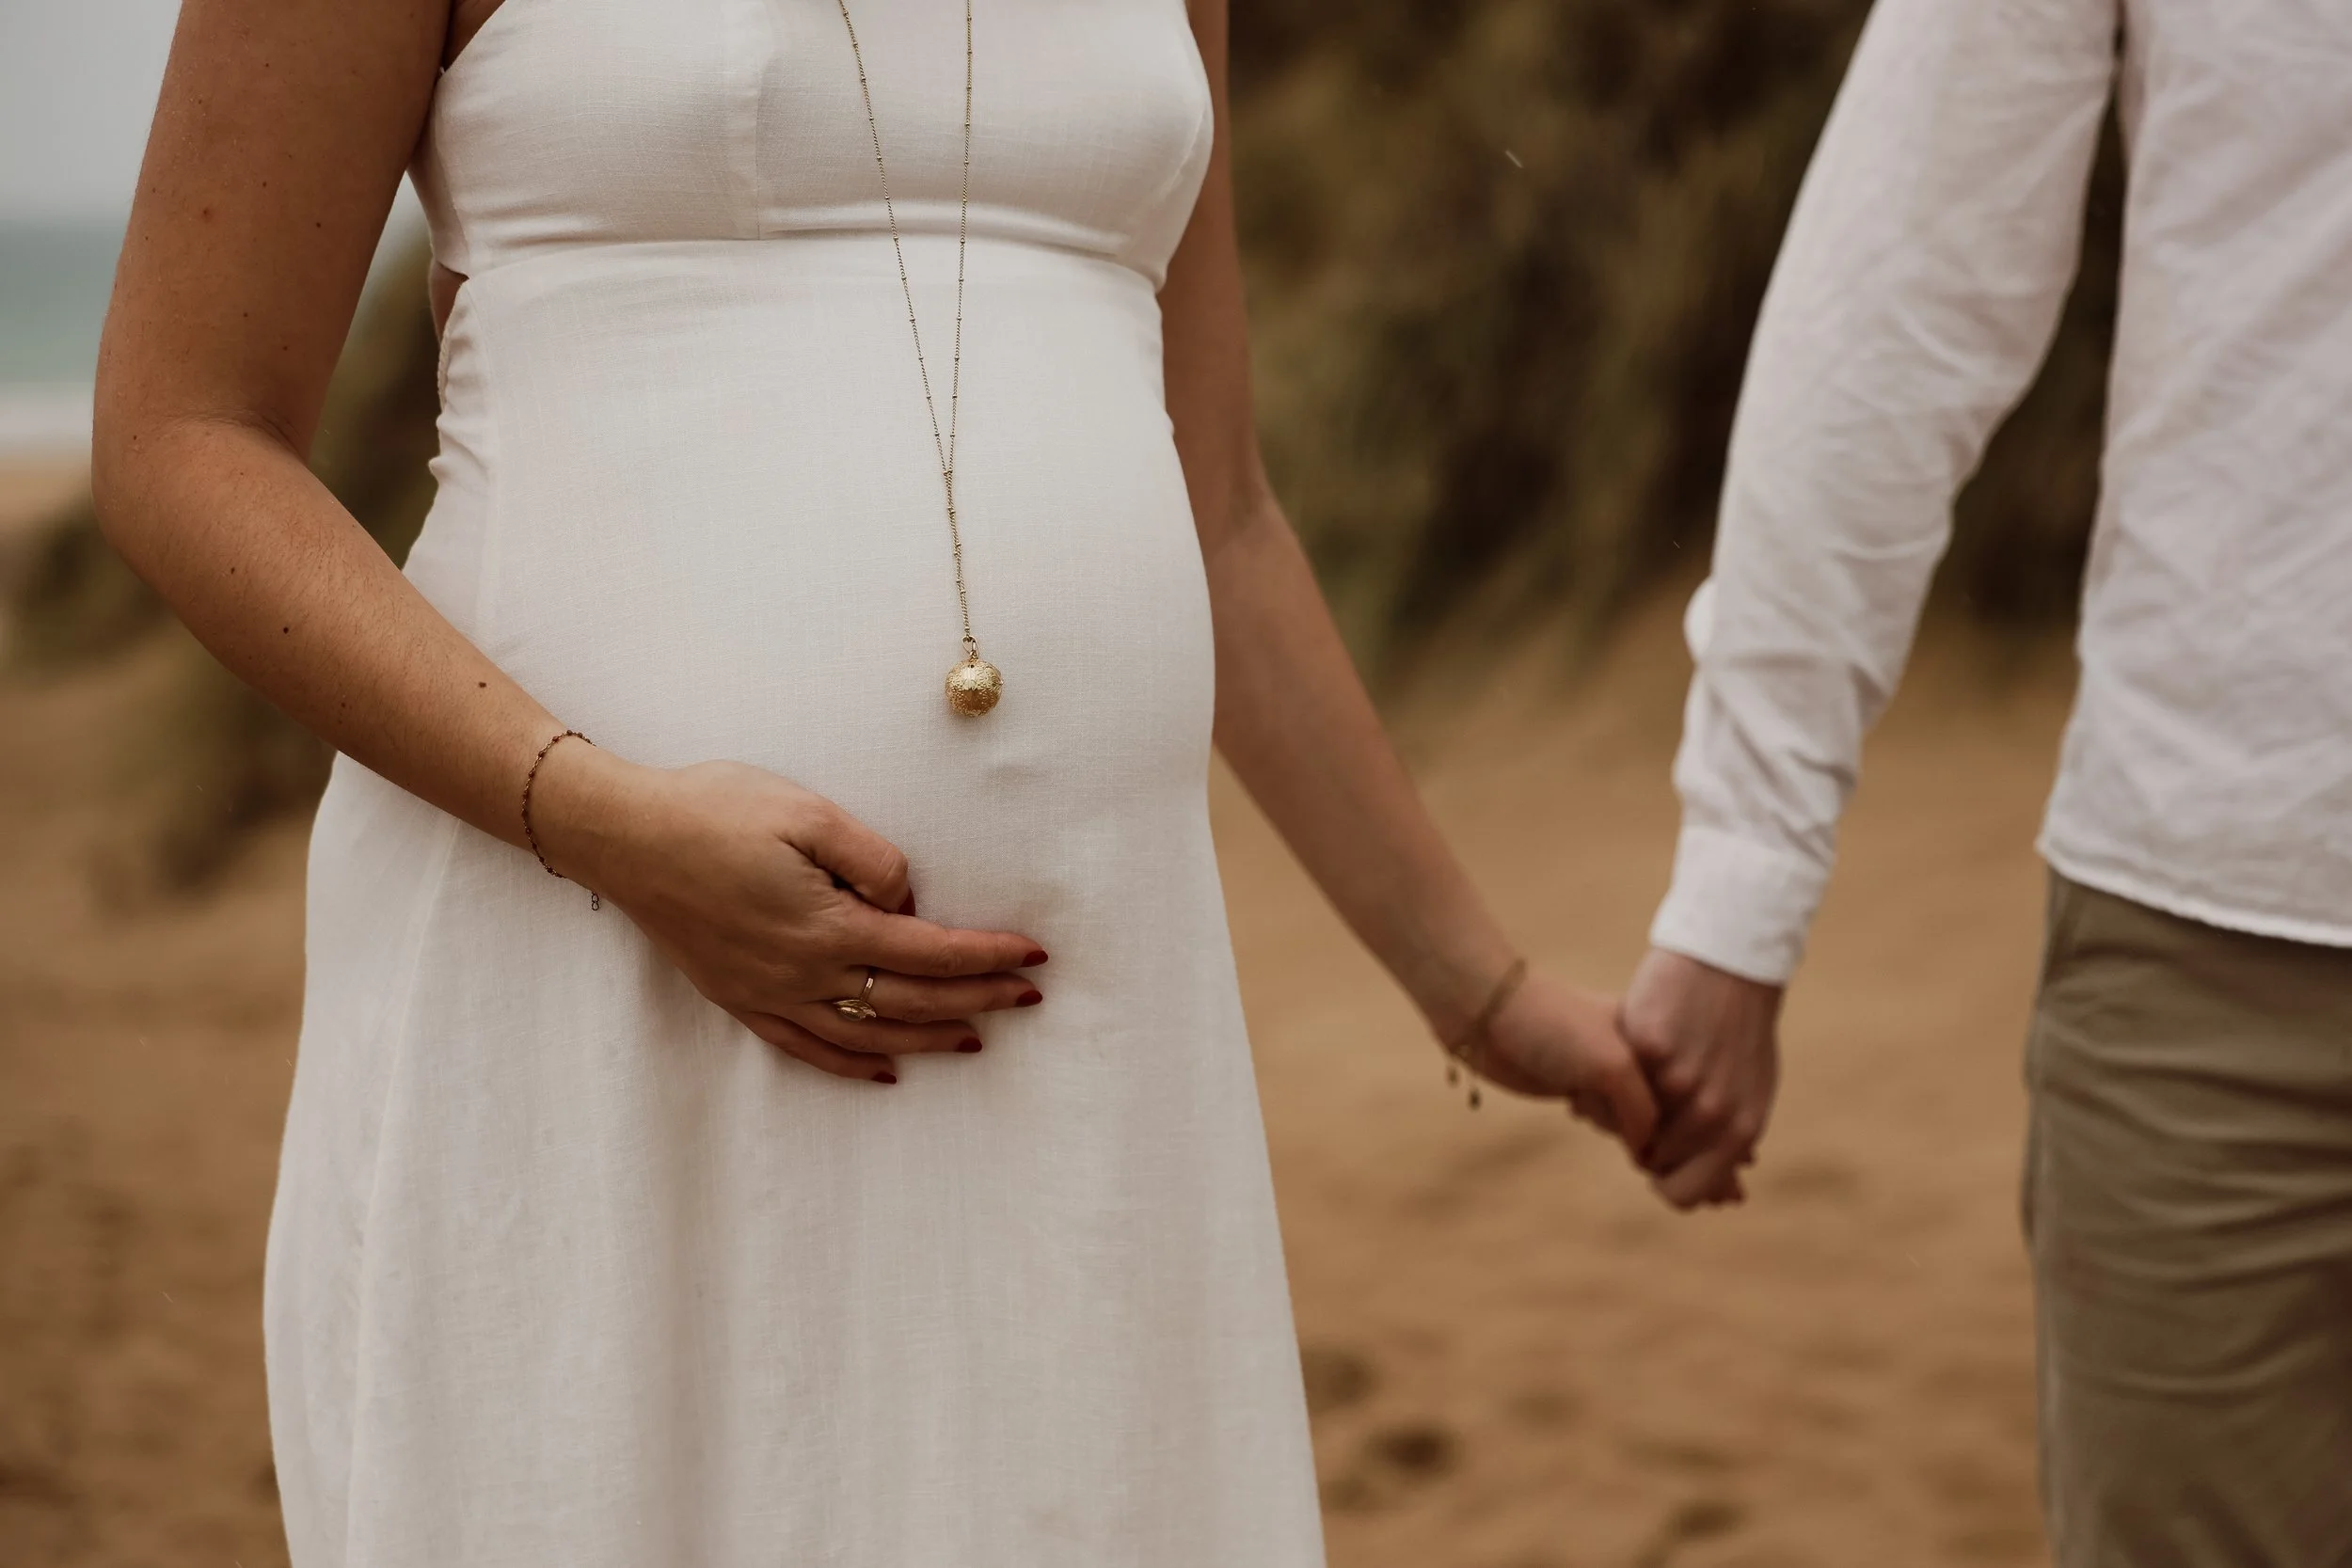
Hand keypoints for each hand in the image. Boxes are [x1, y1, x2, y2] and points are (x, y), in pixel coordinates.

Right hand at [532, 749, 1046, 1083]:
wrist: (623, 836)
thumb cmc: (714, 810)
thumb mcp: (805, 811)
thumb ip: (871, 859)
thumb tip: (907, 901)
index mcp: (826, 926)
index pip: (929, 952)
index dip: (987, 957)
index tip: (1034, 955)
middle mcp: (802, 974)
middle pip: (909, 1001)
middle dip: (977, 1000)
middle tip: (1027, 996)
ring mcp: (768, 995)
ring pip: (866, 1036)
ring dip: (926, 1039)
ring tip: (974, 1037)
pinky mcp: (739, 1000)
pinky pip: (808, 1049)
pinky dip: (854, 1065)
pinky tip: (887, 1069)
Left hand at [1469, 971, 1659, 1154]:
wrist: (1489, 1014)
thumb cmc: (1556, 1027)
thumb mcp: (1614, 1065)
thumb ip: (1642, 1109)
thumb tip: (1646, 1149)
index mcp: (1649, 1033)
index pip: (1677, 1090)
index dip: (1663, 1106)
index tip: (1634, 1099)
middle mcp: (1631, 1050)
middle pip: (1650, 1107)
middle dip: (1624, 1111)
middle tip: (1594, 1086)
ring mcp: (1601, 1067)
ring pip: (1621, 1115)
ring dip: (1601, 1115)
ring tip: (1577, 1089)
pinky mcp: (1572, 1083)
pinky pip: (1596, 1114)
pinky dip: (1588, 1115)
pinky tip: (1570, 1099)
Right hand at [1617, 948, 1783, 1208]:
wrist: (1731, 961)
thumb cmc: (1740, 1029)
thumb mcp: (1751, 1091)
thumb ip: (1735, 1144)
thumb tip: (1730, 1198)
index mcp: (1741, 1129)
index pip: (1684, 1192)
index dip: (1662, 1181)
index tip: (1654, 1159)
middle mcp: (1712, 1112)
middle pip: (1651, 1160)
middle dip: (1639, 1143)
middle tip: (1640, 1113)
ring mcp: (1678, 1080)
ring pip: (1628, 1125)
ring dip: (1617, 1112)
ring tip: (1628, 1081)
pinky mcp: (1648, 1047)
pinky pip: (1614, 1083)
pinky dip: (1610, 1074)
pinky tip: (1622, 1053)